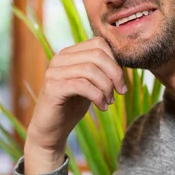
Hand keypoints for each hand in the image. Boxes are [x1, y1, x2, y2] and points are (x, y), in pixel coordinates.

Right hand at [24, 37, 126, 174]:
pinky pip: (82, 85)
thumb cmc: (72, 106)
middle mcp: (59, 59)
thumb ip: (100, 70)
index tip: (120, 82)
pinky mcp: (52, 88)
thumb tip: (123, 63)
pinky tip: (102, 107)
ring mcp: (54, 72)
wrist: (51, 130)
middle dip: (115, 74)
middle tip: (120, 92)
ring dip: (106, 87)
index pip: (98, 43)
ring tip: (109, 102)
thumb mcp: (90, 84)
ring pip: (90, 70)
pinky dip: (97, 96)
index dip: (115, 61)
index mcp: (69, 53)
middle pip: (96, 55)